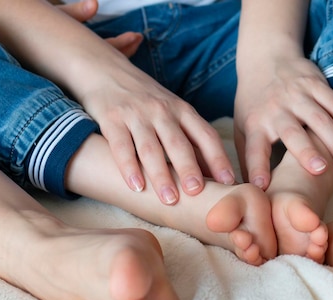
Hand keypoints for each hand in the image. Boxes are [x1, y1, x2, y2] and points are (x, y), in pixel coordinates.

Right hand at [55, 1, 235, 204]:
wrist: (103, 67)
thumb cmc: (145, 98)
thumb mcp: (173, 111)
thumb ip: (191, 138)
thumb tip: (215, 173)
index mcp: (182, 110)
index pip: (206, 135)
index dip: (219, 158)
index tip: (229, 182)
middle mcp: (162, 111)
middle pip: (179, 143)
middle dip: (190, 169)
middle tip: (198, 192)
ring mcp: (136, 114)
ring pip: (151, 148)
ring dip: (161, 175)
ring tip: (169, 199)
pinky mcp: (112, 118)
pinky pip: (122, 146)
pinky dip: (129, 167)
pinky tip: (136, 186)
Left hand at [234, 55, 332, 188]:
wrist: (265, 57)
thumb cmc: (253, 103)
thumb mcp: (242, 127)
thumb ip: (246, 158)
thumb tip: (248, 192)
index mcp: (255, 123)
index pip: (254, 149)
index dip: (257, 167)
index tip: (261, 186)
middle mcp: (275, 109)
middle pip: (292, 132)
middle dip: (306, 151)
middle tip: (320, 170)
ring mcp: (296, 95)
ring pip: (319, 120)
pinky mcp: (314, 83)